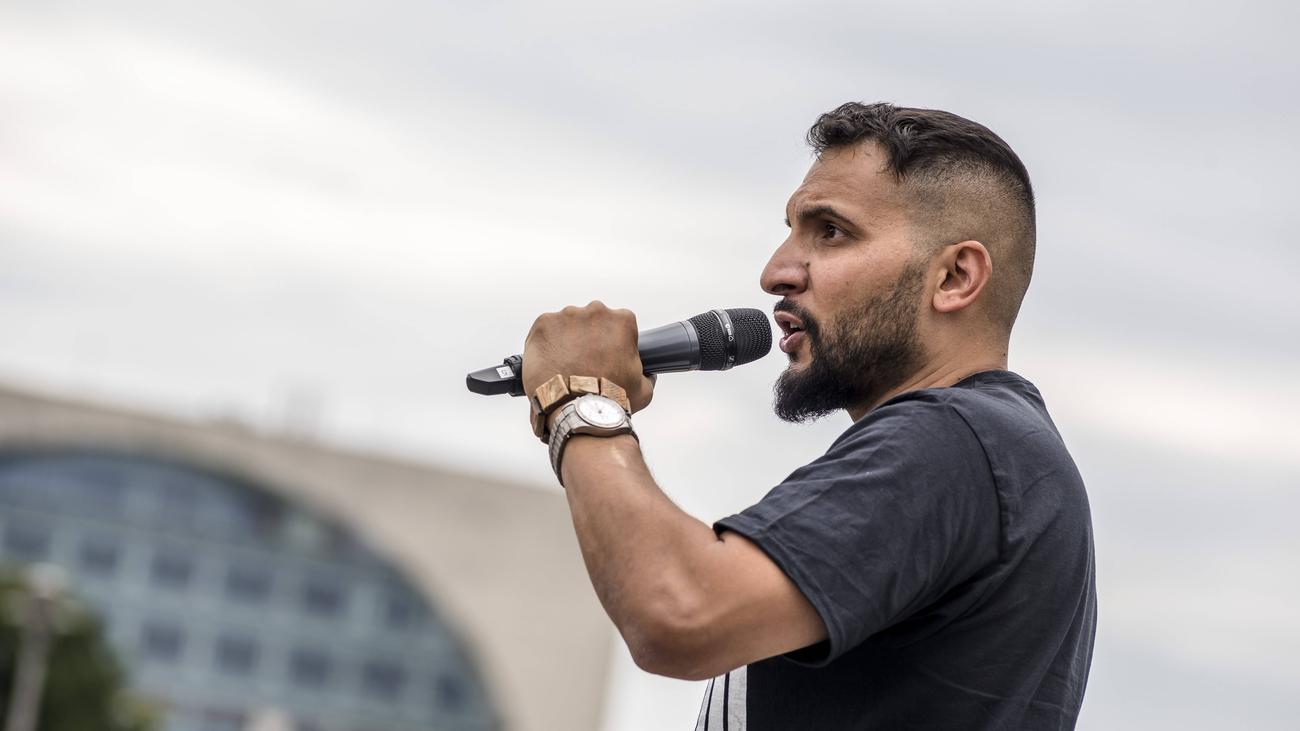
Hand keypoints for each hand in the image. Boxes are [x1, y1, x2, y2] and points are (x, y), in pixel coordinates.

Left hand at [522, 301, 655, 414]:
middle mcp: (595, 311)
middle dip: (587, 338)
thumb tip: (647, 375)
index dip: (611, 342)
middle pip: (590, 320)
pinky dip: (545, 345)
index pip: (618, 323)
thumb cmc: (610, 400)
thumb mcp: (643, 389)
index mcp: (622, 321)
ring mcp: (568, 316)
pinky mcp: (544, 324)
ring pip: (566, 325)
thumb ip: (646, 376)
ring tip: (564, 368)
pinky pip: (544, 331)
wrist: (578, 410)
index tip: (605, 357)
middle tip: (583, 364)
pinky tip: (550, 364)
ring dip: (565, 341)